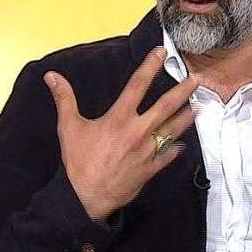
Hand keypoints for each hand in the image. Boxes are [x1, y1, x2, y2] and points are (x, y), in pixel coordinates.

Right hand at [44, 47, 198, 220]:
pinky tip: (184, 144)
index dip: (150, 66)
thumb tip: (52, 77)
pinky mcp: (150, 168)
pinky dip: (176, 149)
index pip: (138, 85)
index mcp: (119, 119)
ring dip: (187, 116)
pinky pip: (168, 156)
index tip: (162, 53)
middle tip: (195, 79)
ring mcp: (146, 151)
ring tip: (199, 105)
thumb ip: (64, 99)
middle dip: (182, 91)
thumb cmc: (78, 162)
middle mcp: (137, 132)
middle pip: (165, 106)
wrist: (85, 198)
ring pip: (173, 129)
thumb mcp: (69, 127)